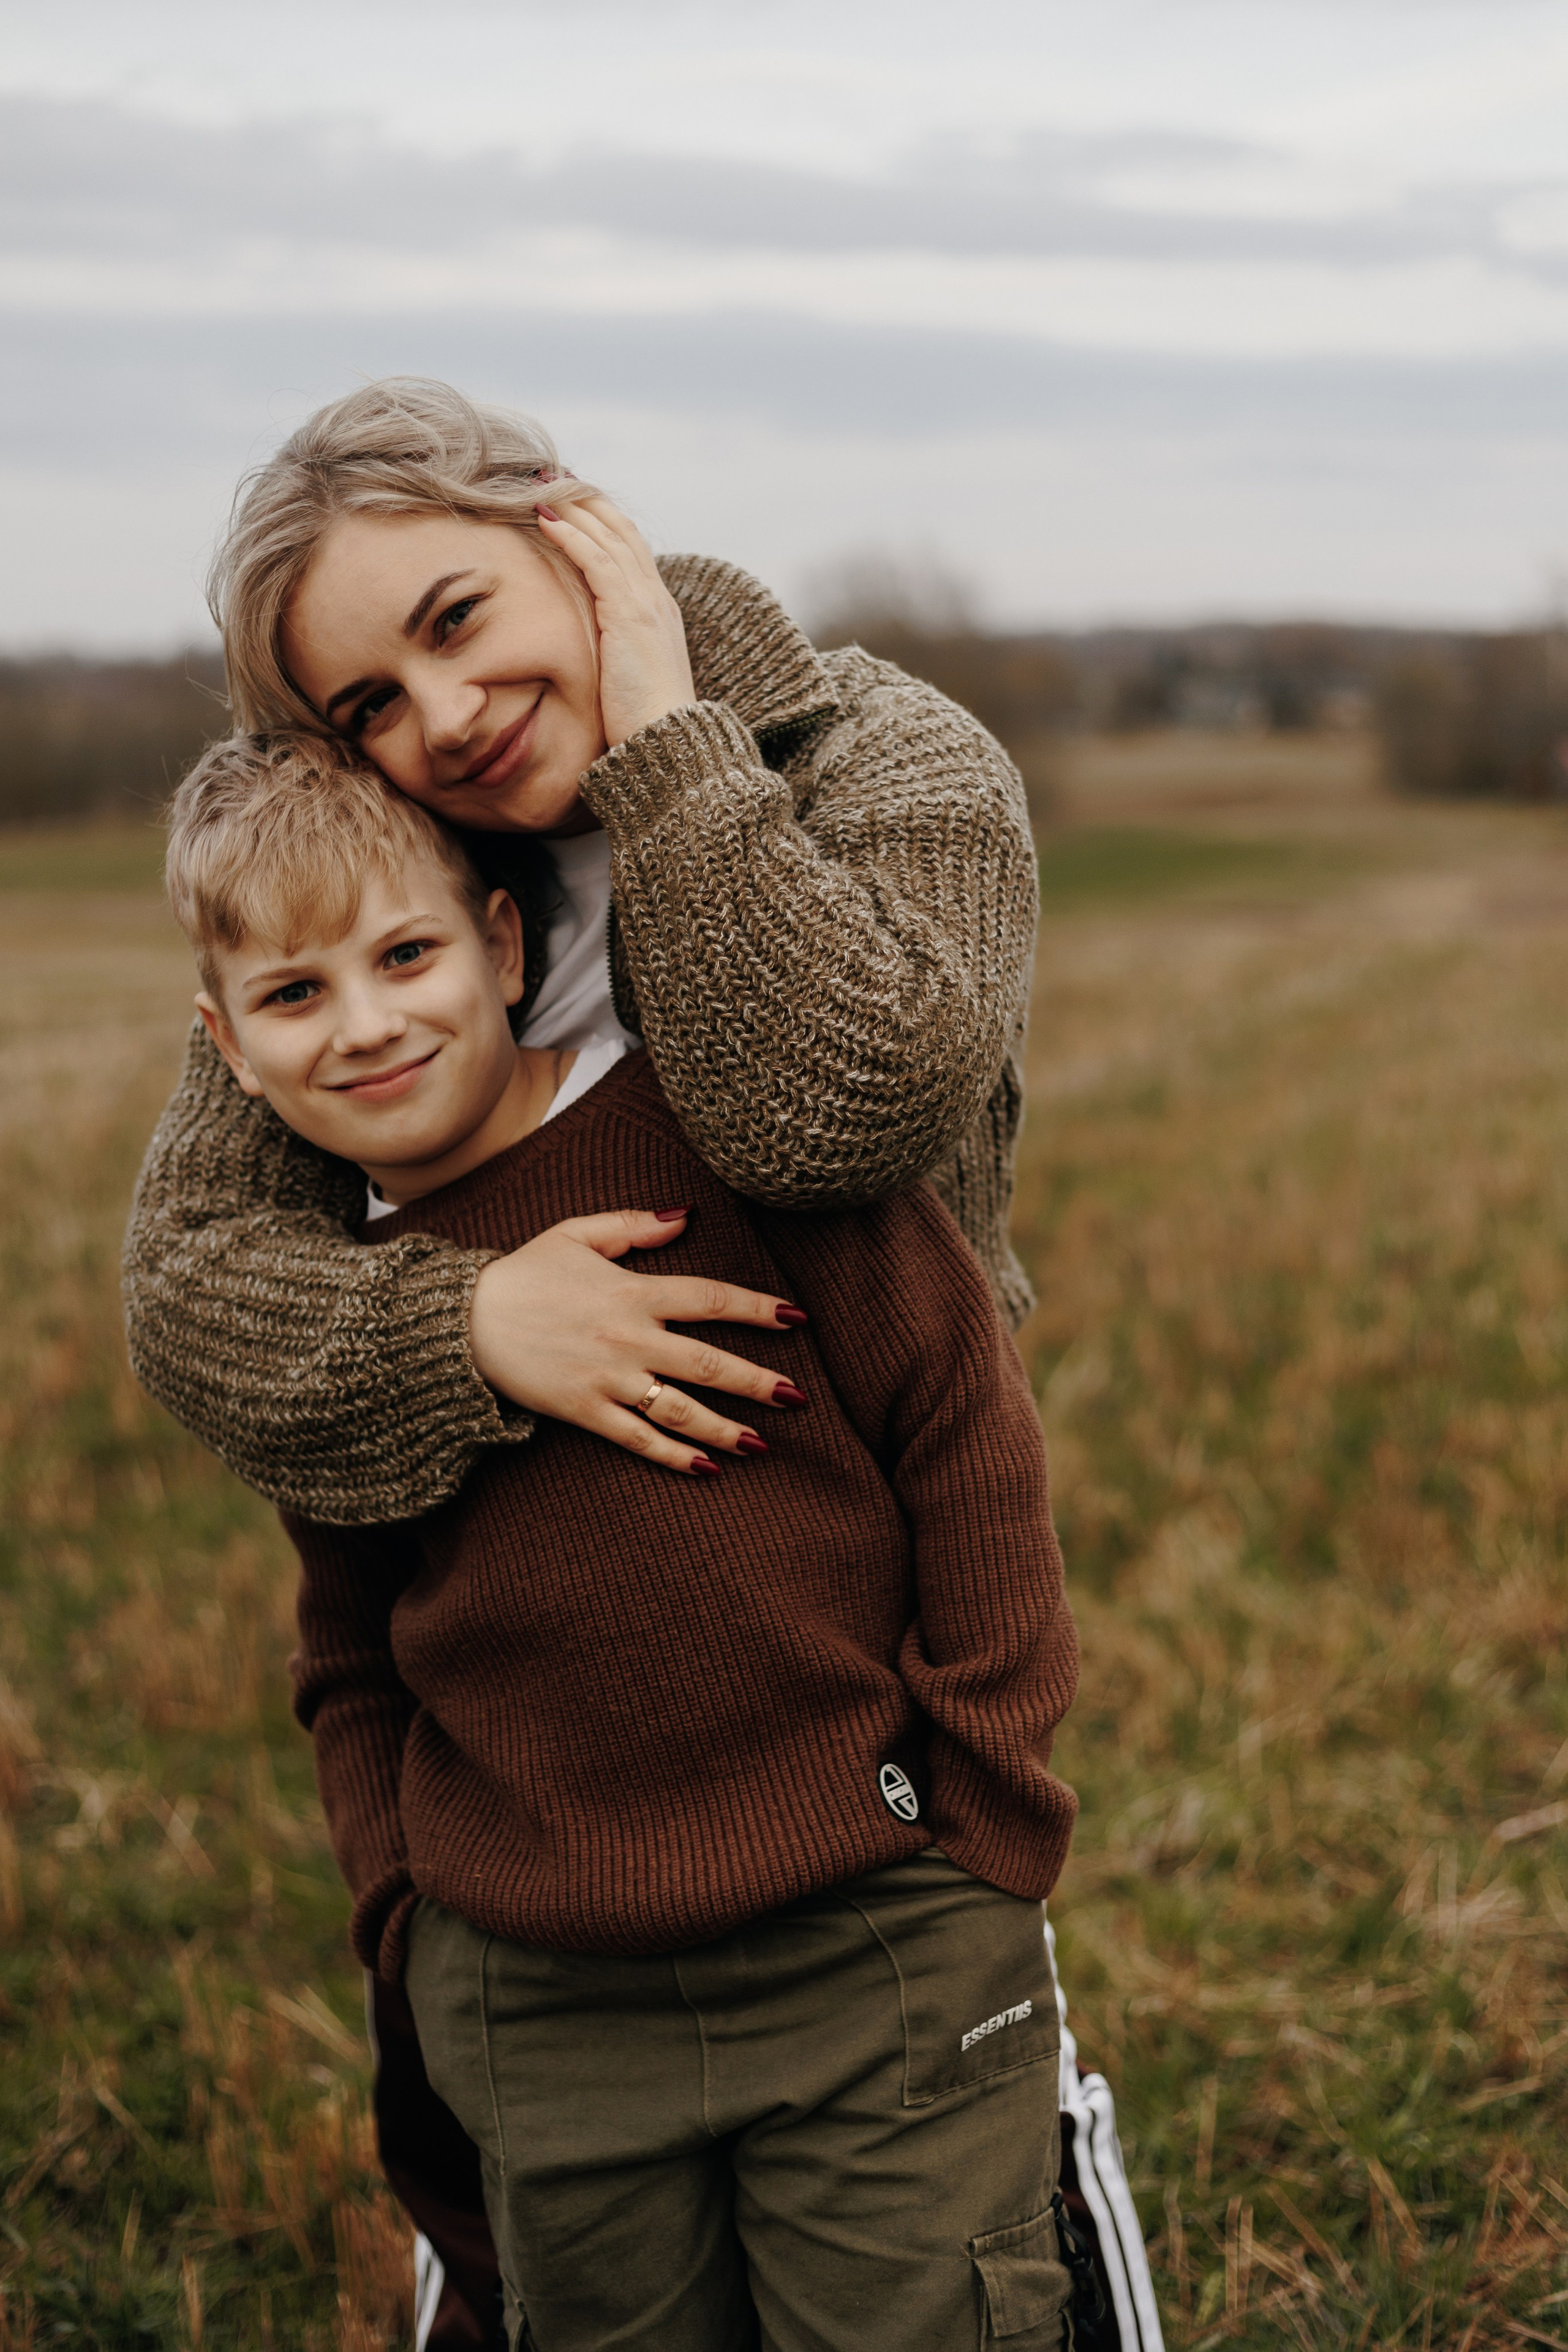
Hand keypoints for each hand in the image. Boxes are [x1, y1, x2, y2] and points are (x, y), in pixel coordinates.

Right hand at [467, 1208, 806, 1474]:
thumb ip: (634, 1224)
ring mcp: (607, 1378)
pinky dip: (675, 1458)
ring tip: (764, 1443)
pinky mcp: (584, 1411)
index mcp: (631, 1290)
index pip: (710, 1298)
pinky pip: (638, 1440)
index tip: (797, 1319)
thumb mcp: (576, 1233)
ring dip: (726, 1428)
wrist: (462, 1321)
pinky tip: (709, 1470)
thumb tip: (687, 1217)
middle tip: (798, 1396)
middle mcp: (628, 1337)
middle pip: (707, 1362)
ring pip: (680, 1409)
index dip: (757, 1309)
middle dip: (757, 1380)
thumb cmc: (524, 1273)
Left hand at [535, 494, 695, 747]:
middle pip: (620, 530)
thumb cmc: (644, 723)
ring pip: (607, 536)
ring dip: (572, 507)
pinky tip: (545, 520)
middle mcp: (655, 597)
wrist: (668, 743)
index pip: (629, 549)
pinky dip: (570, 536)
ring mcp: (645, 602)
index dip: (601, 520)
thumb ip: (613, 651)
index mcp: (657, 610)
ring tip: (538, 485)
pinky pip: (596, 561)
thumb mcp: (627, 677)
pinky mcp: (628, 614)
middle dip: (585, 500)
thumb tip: (589, 651)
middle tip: (550, 476)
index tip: (571, 501)